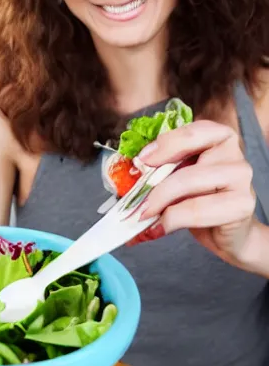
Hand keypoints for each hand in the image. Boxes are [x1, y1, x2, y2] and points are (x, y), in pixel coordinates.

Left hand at [129, 120, 258, 268]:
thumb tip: (123, 178)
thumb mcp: (177, 179)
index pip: (190, 132)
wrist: (229, 234)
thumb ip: (159, 172)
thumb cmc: (200, 200)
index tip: (140, 160)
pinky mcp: (241, 204)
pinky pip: (196, 210)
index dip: (164, 144)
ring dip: (159, 202)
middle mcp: (232, 151)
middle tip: (135, 199)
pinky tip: (159, 228)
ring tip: (143, 216)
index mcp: (215, 137)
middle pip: (186, 159)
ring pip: (188, 183)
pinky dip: (170, 221)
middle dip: (154, 182)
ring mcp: (241, 176)